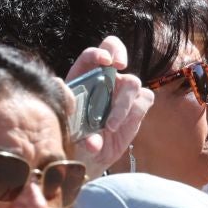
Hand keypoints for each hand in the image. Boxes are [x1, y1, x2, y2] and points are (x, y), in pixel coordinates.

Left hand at [63, 38, 152, 175]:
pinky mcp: (137, 106)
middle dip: (118, 53)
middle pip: (116, 51)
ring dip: (122, 105)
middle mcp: (105, 78)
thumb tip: (62, 90)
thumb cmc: (73, 136)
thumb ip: (63, 106)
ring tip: (110, 127)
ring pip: (132, 83)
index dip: (99, 53)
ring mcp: (122, 91)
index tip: (105, 61)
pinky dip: (133, 113)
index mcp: (84, 76)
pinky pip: (144, 100)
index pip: (93, 55)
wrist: (88, 157)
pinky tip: (118, 128)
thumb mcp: (64, 122)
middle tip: (120, 65)